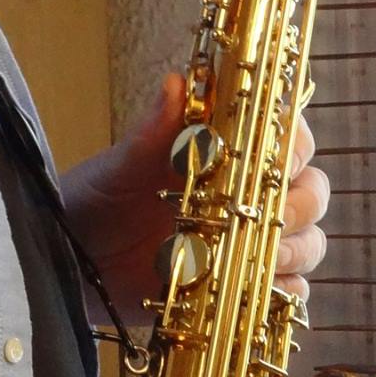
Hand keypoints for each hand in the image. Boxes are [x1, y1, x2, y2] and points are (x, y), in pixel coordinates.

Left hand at [61, 75, 330, 318]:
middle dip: (299, 205)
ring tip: (262, 260)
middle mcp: (242, 195)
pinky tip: (262, 292)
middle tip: (268, 218)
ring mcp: (244, 243)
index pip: (284, 138)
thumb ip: (150, 135)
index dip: (294, 146)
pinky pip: (288, 293)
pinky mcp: (238, 288)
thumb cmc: (89, 206)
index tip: (280, 160)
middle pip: (308, 192)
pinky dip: (285, 293)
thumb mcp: (114, 172)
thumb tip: (177, 82)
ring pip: (306, 241)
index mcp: (221, 155)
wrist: (67, 267)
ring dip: (295, 250)